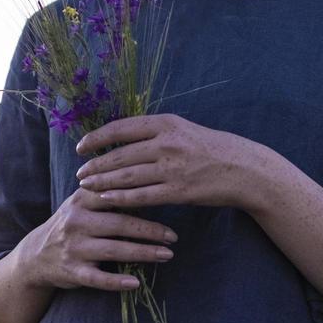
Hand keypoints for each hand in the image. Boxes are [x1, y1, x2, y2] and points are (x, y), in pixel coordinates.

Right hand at [22, 184, 177, 292]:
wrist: (36, 255)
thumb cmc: (71, 224)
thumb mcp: (81, 203)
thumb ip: (107, 193)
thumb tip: (148, 184)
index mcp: (81, 200)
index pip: (115, 195)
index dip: (143, 198)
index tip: (168, 203)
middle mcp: (76, 221)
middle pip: (120, 224)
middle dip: (150, 231)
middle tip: (173, 236)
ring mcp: (74, 247)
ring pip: (114, 250)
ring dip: (143, 253)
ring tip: (167, 254)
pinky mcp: (73, 271)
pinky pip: (98, 278)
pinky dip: (117, 281)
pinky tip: (136, 283)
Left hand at [73, 113, 260, 208]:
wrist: (243, 168)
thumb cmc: (210, 148)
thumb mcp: (182, 129)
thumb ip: (154, 132)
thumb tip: (120, 137)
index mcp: (165, 123)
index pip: (121, 128)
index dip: (97, 138)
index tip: (81, 147)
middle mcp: (167, 143)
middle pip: (120, 154)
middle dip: (95, 164)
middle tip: (79, 172)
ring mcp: (172, 168)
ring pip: (127, 176)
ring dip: (103, 182)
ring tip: (86, 186)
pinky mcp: (179, 191)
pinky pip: (142, 196)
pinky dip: (121, 198)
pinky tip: (106, 199)